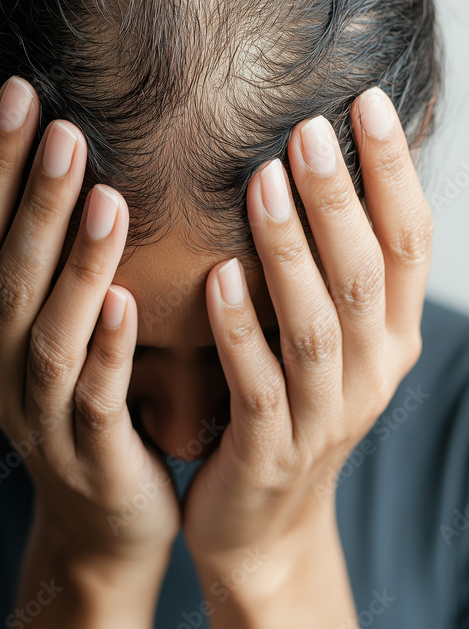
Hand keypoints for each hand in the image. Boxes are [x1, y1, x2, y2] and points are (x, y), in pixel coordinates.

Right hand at [0, 76, 179, 572]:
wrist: (103, 514)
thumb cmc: (82, 390)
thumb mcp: (46, 319)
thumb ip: (44, 249)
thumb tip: (58, 145)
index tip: (20, 93)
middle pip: (8, 271)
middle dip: (33, 197)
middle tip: (63, 128)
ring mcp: (37, 412)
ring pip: (48, 331)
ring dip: (74, 263)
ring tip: (107, 198)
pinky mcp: (89, 453)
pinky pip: (95, 396)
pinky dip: (106, 348)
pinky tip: (125, 301)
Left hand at [182, 87, 431, 581]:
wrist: (263, 524)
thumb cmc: (291, 404)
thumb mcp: (332, 339)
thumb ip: (334, 266)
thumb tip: (322, 160)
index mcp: (391, 338)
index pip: (410, 243)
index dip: (393, 173)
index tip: (366, 105)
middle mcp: (371, 373)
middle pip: (366, 275)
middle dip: (340, 199)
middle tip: (309, 130)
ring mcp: (323, 416)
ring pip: (316, 326)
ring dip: (291, 252)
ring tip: (262, 183)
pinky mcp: (269, 450)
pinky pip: (256, 383)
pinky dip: (240, 328)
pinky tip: (218, 275)